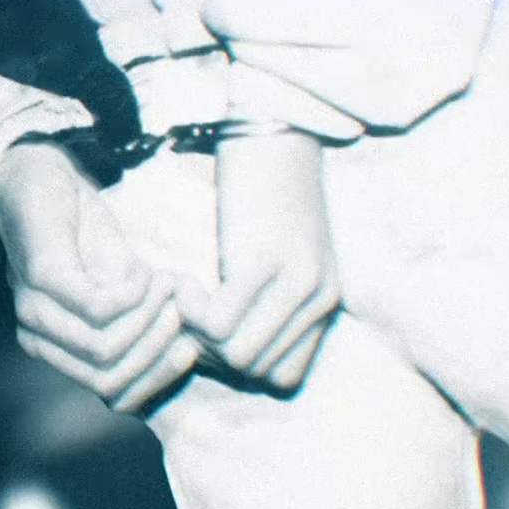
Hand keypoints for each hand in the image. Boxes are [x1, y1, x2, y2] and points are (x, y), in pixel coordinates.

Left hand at [0, 141, 204, 411]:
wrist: (39, 173)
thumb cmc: (81, 232)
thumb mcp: (116, 286)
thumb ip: (135, 323)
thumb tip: (184, 354)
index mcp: (55, 348)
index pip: (112, 394)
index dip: (158, 379)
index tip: (192, 347)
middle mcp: (38, 337)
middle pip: (109, 382)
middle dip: (159, 354)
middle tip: (184, 315)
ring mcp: (34, 309)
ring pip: (105, 350)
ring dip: (151, 319)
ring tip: (167, 284)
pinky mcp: (42, 277)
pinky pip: (100, 308)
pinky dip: (135, 292)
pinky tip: (144, 268)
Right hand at [177, 129, 339, 391]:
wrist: (275, 130)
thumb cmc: (267, 190)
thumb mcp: (281, 254)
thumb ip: (270, 302)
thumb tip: (225, 350)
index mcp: (326, 304)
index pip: (283, 378)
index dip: (240, 364)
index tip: (212, 331)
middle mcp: (319, 300)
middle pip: (256, 372)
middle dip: (212, 352)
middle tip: (190, 313)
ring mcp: (296, 283)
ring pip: (237, 356)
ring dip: (198, 334)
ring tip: (186, 297)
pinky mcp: (263, 263)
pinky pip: (219, 324)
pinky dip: (191, 311)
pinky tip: (183, 282)